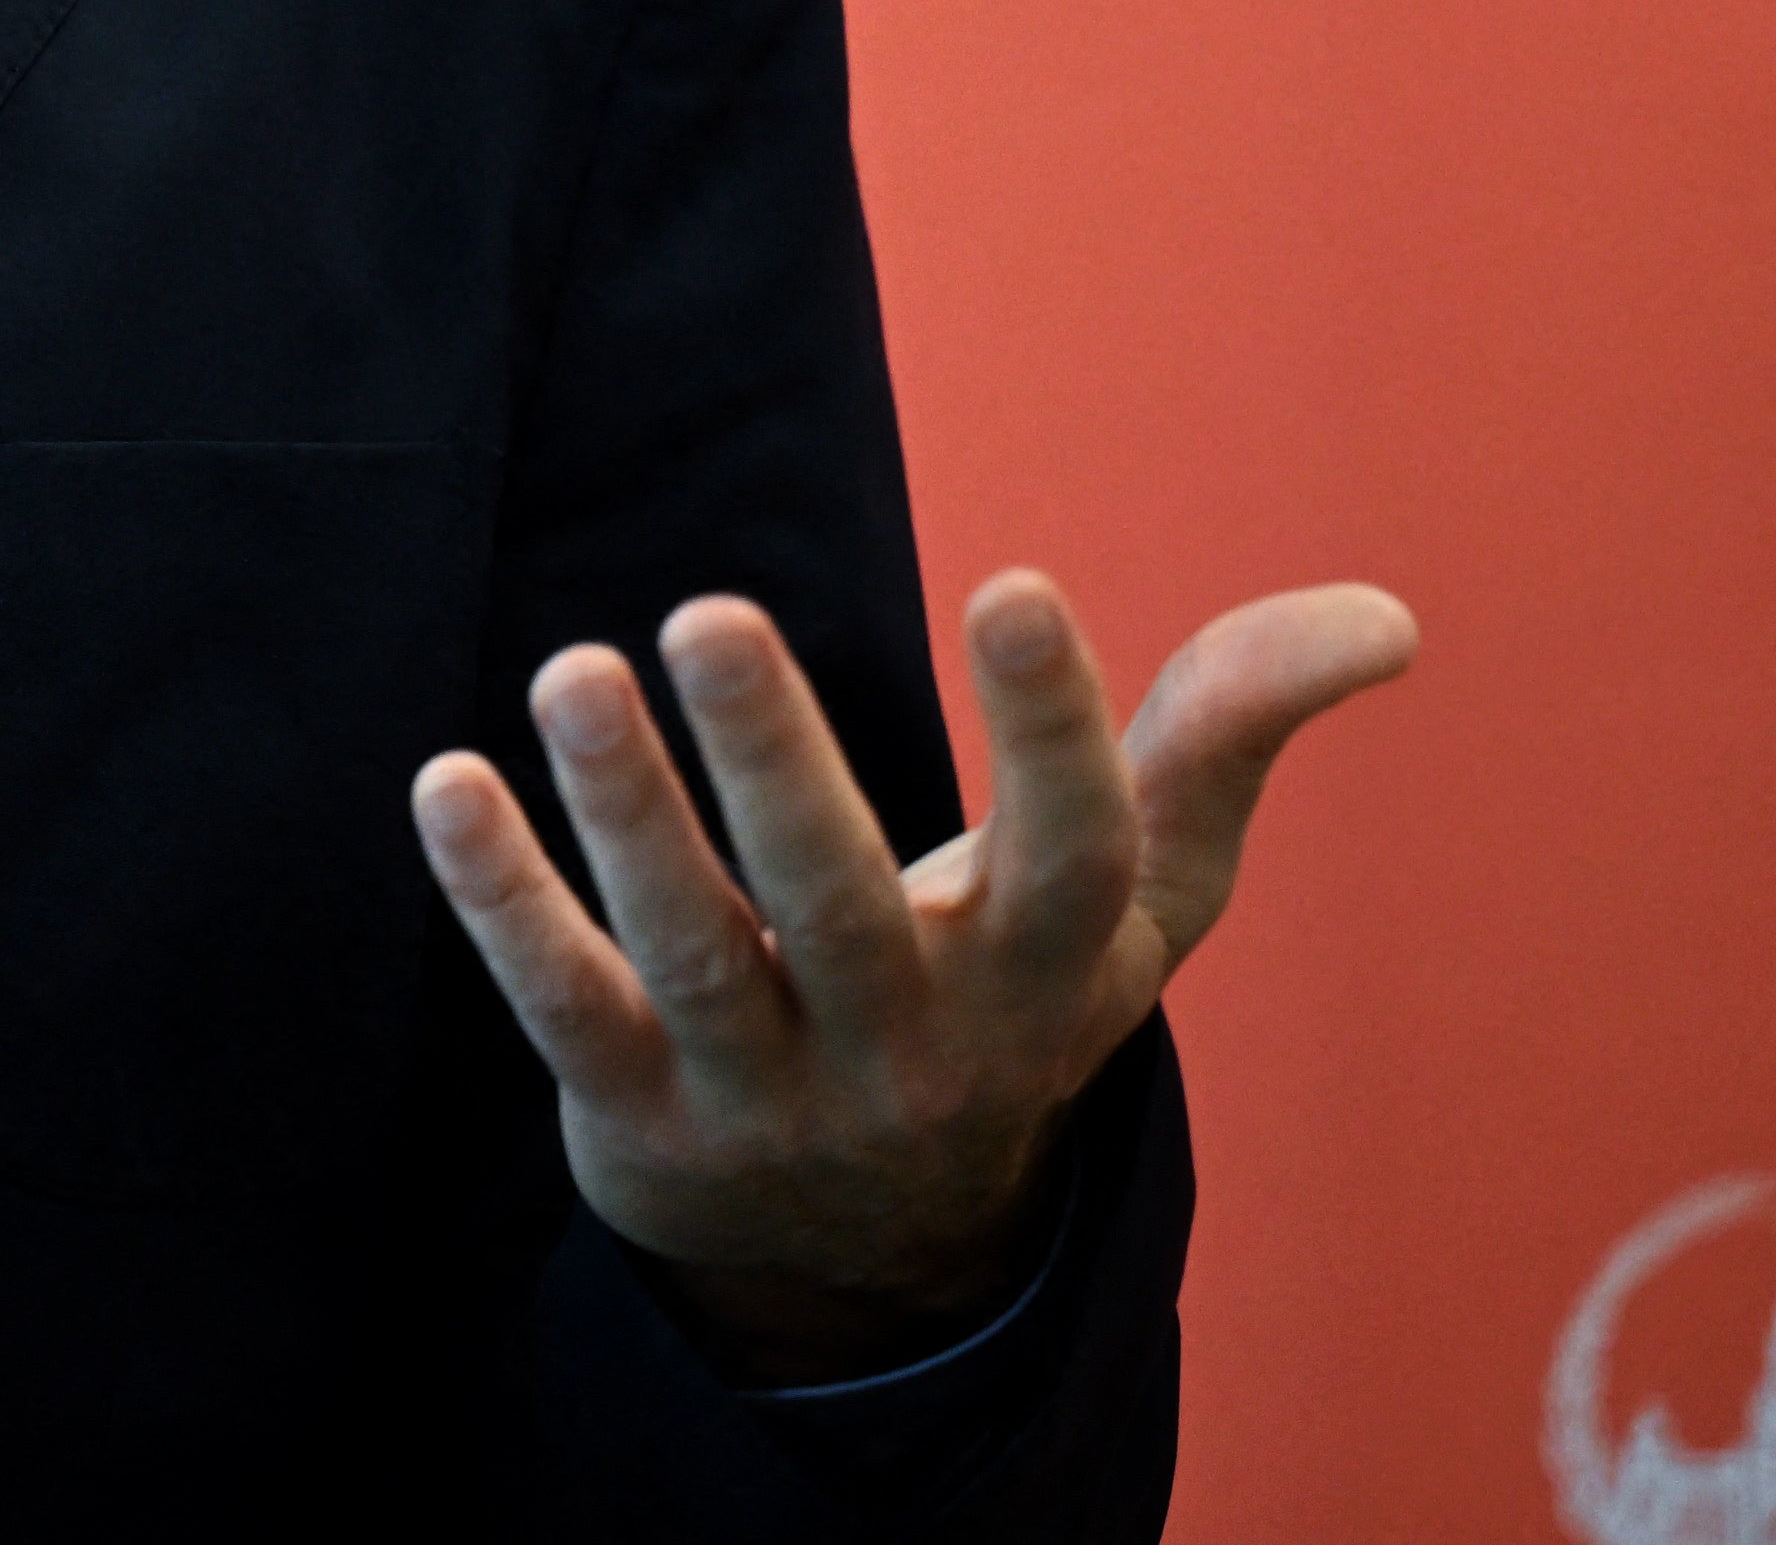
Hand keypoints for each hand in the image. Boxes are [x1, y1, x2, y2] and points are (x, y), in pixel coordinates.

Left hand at [410, 570, 1416, 1378]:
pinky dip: (504, 903)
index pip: (1074, 855)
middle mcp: (916, 1046)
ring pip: (696, 957)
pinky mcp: (640, 1126)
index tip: (1014, 582)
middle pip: (848, 904)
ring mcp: (772, 1096)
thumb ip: (1221, 743)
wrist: (872, 1245)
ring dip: (627, 814)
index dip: (1054, 730)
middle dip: (778, 761)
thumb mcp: (1129, 903)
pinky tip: (446, 780)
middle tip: (709, 610)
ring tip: (573, 668)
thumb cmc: (1002, 996)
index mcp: (1045, 973)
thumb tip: (1382, 619)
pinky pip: (566, 1010)